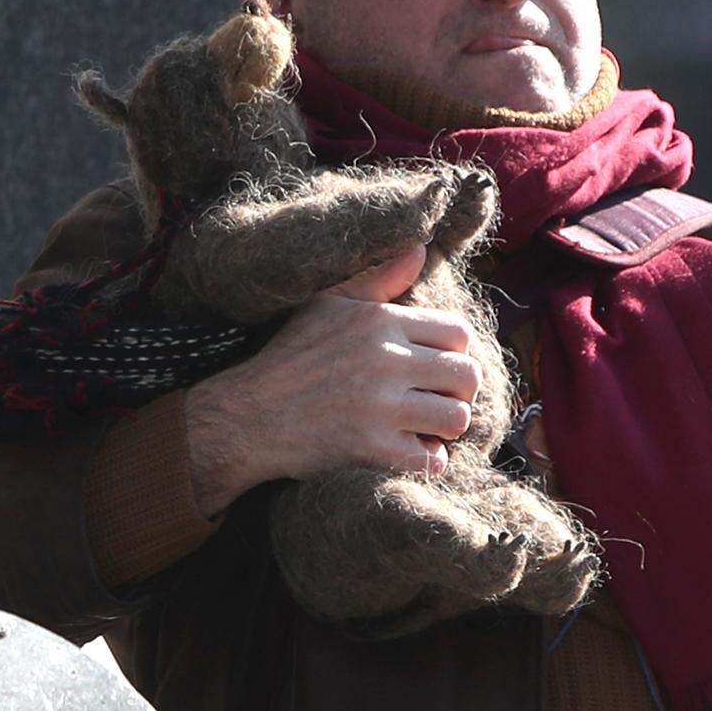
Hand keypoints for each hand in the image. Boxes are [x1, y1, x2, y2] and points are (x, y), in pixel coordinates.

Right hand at [183, 244, 482, 516]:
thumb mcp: (327, 306)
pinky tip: (408, 453)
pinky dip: (425, 462)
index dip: (454, 353)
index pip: (458, 333)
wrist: (245, 416)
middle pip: (466, 376)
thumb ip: (378, 280)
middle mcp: (385, 359)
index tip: (436, 369)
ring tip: (425, 429)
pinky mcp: (371, 447)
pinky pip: (430, 459)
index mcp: (378, 321)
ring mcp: (380, 405)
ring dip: (444, 429)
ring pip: (456, 418)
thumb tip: (420, 249)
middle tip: (438, 401)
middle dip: (457, 392)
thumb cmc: (288, 358)